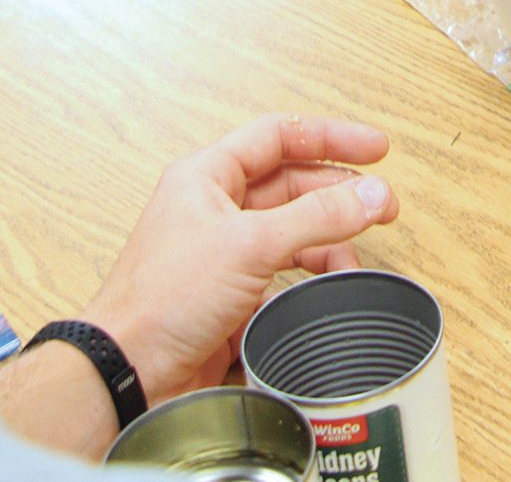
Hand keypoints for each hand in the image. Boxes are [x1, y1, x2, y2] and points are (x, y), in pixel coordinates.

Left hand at [85, 113, 397, 403]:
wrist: (128, 373)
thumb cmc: (160, 300)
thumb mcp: (249, 245)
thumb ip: (316, 217)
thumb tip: (370, 194)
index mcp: (207, 176)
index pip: (278, 136)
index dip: (329, 137)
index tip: (374, 149)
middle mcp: (214, 207)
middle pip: (290, 184)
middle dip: (338, 193)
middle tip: (382, 205)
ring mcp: (222, 252)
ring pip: (290, 231)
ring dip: (327, 239)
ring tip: (357, 256)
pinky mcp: (230, 294)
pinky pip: (282, 272)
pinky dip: (310, 276)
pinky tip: (326, 285)